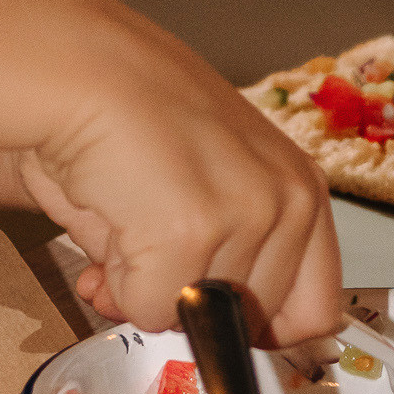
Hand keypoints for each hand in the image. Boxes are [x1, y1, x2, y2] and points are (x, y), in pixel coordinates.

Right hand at [22, 0, 341, 346]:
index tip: (209, 315)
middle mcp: (289, 200)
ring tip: (120, 220)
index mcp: (300, 187)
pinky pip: (149, 307)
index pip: (314, 308)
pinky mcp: (195, 229)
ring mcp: (248, 215)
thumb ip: (201, 262)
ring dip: (143, 287)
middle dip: (184, 303)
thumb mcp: (194, 190)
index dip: (253, 326)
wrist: (78, 66)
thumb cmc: (123, 110)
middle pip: (246, 321)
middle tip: (138, 259)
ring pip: (194, 316)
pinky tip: (108, 223)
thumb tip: (168, 315)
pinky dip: (116, 283)